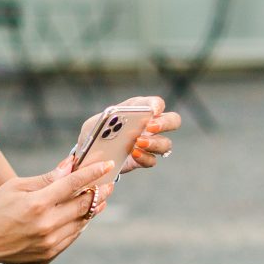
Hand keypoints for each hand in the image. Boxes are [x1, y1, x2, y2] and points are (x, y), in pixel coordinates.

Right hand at [0, 158, 116, 263]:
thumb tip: (69, 166)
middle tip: (109, 182)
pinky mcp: (49, 252)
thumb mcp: (15, 187)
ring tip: (101, 197)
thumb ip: (46, 179)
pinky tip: (83, 215)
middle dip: (99, 190)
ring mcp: (50, 240)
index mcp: (38, 203)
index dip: (93, 172)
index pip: (74, 183)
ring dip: (93, 208)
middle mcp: (47, 223)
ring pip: (82, 221)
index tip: (107, 164)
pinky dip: (81, 223)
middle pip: (83, 203)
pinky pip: (73, 235)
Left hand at [78, 96, 180, 216]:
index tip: (151, 111)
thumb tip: (114, 124)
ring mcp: (150, 144)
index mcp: (140, 110)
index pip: (156, 103)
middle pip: (173, 120)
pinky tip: (133, 153)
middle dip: (165, 123)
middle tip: (150, 127)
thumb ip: (103, 122)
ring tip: (138, 142)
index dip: (157, 105)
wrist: (90, 155)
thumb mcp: (94, 124)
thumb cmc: (95, 132)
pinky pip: (152, 160)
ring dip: (155, 143)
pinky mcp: (143, 160)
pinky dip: (144, 157)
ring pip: (166, 143)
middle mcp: (150, 126)